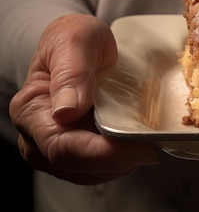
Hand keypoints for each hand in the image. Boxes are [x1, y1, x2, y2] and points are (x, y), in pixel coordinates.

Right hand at [9, 14, 158, 184]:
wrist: (83, 44)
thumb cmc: (76, 38)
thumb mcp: (76, 39)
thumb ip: (71, 71)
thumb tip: (66, 112)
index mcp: (30, 110)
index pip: (61, 148)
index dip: (103, 154)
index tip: (140, 146)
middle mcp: (38, 136)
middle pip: (78, 167)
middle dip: (119, 161)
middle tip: (154, 145)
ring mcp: (58, 147)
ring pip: (92, 173)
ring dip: (124, 163)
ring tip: (149, 140)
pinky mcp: (79, 151)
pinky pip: (101, 168)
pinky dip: (123, 160)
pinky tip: (139, 142)